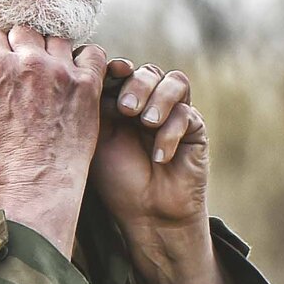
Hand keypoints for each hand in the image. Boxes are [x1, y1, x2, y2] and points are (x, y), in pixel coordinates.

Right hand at [0, 25, 106, 255]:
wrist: (37, 180)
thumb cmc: (0, 157)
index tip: (2, 61)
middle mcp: (28, 62)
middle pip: (24, 32)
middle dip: (22, 47)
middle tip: (26, 67)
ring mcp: (60, 70)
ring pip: (57, 40)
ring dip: (52, 52)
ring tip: (53, 71)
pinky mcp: (86, 83)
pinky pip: (93, 53)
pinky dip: (87, 59)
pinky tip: (79, 72)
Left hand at [92, 59, 262, 283]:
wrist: (147, 215)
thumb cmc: (116, 181)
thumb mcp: (96, 139)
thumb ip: (95, 106)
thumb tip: (88, 72)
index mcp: (122, 100)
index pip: (123, 70)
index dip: (116, 68)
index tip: (110, 75)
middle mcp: (149, 102)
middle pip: (148, 70)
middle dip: (137, 85)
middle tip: (125, 110)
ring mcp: (174, 113)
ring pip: (174, 81)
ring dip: (158, 98)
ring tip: (144, 123)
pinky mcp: (195, 128)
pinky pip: (188, 113)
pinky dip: (172, 131)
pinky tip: (159, 156)